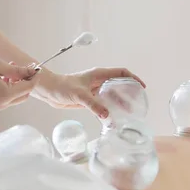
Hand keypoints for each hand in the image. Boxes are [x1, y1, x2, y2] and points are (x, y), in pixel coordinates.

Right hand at [0, 58, 39, 109]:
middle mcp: (3, 104)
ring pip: (15, 96)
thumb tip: (30, 71)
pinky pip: (6, 97)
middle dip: (26, 81)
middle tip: (22, 67)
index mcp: (6, 95)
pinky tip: (1, 75)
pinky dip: (8, 87)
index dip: (34, 77)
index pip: (29, 87)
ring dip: (16, 84)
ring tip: (8, 68)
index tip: (35, 67)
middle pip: (24, 94)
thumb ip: (16, 70)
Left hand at [31, 67, 145, 118]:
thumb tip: (107, 115)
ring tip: (129, 112)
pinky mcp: (88, 99)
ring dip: (120, 102)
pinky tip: (113, 117)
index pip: (121, 72)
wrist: (48, 91)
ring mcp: (93, 90)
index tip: (141, 87)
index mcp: (99, 74)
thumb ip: (93, 105)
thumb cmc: (62, 87)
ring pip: (111, 95)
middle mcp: (98, 81)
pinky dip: (109, 109)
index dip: (133, 78)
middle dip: (129, 92)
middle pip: (119, 84)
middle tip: (138, 103)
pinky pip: (103, 103)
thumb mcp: (79, 95)